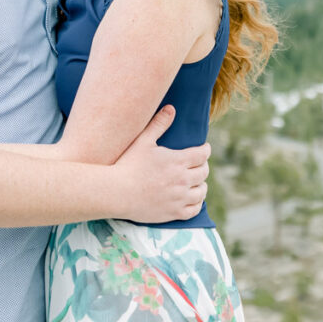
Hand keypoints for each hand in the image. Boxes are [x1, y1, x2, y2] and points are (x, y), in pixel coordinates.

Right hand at [111, 105, 210, 222]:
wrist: (117, 192)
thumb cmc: (128, 164)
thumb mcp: (143, 141)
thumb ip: (158, 124)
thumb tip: (171, 108)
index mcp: (177, 161)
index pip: (202, 154)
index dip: (205, 149)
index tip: (204, 148)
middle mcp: (182, 180)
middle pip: (204, 172)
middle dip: (203, 165)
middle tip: (198, 163)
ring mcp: (179, 198)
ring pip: (202, 191)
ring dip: (201, 184)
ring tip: (196, 181)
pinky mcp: (174, 213)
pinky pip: (194, 209)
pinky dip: (197, 203)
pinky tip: (192, 198)